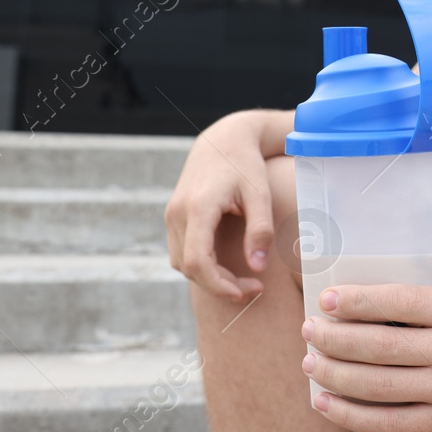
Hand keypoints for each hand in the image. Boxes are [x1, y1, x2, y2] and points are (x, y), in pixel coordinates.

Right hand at [164, 110, 275, 303]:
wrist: (224, 139)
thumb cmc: (246, 165)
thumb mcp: (260, 194)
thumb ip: (260, 230)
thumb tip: (257, 267)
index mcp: (198, 207)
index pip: (198, 261)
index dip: (219, 285)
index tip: (246, 292)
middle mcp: (177, 213)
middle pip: (189, 267)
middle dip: (219, 285)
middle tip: (253, 288)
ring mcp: (171, 215)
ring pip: (182, 263)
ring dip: (209, 278)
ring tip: (242, 280)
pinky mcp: (173, 217)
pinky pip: (181, 253)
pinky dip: (201, 266)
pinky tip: (226, 266)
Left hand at [301, 283, 431, 431]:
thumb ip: (416, 311)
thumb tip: (344, 310)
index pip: (403, 302)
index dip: (360, 301)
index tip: (325, 300)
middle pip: (383, 346)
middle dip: (336, 339)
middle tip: (309, 332)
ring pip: (379, 386)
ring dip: (335, 375)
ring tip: (310, 364)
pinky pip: (386, 422)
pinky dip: (349, 413)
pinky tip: (325, 402)